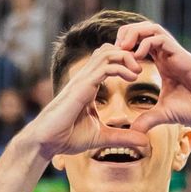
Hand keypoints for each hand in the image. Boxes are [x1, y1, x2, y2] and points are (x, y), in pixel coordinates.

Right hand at [23, 42, 151, 159]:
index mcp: (89, 86)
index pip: (108, 61)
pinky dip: (122, 67)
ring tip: (138, 71)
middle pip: (108, 50)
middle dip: (127, 54)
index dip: (124, 62)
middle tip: (141, 69)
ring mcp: (82, 80)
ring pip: (107, 52)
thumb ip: (123, 137)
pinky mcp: (81, 86)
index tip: (139, 75)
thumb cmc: (67, 138)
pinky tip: (133, 78)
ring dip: (126, 57)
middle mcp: (85, 79)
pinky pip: (105, 67)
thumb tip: (144, 142)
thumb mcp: (102, 137)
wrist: (46, 142)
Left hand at [116, 22, 190, 130]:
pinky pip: (160, 38)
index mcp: (162, 62)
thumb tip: (133, 132)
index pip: (139, 43)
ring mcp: (174, 51)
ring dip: (133, 34)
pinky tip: (138, 59)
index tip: (114, 63)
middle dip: (125, 35)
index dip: (124, 48)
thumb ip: (148, 119)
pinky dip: (146, 44)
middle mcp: (167, 53)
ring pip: (150, 28)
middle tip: (113, 52)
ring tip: (122, 50)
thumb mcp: (165, 114)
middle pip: (142, 29)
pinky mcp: (181, 54)